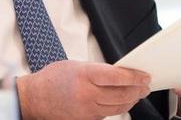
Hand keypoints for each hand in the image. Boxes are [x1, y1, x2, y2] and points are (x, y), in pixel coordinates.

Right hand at [16, 60, 150, 119]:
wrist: (34, 98)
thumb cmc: (53, 78)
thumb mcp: (76, 66)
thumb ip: (98, 71)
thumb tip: (120, 75)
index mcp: (85, 75)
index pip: (117, 77)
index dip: (135, 77)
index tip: (144, 76)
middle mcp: (87, 94)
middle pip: (121, 94)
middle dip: (137, 90)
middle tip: (146, 85)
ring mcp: (87, 110)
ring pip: (118, 107)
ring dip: (131, 100)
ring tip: (138, 93)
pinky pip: (108, 114)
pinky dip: (119, 107)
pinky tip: (123, 102)